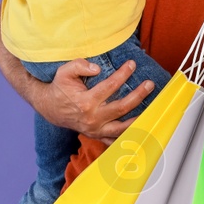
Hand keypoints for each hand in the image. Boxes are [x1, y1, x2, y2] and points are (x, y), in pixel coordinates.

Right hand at [0, 8, 151, 135]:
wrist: (50, 108)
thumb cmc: (60, 87)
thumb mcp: (64, 72)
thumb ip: (79, 66)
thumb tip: (97, 68)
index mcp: (85, 102)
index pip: (109, 87)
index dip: (122, 74)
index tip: (132, 64)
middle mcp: (92, 118)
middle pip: (121, 107)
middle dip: (138, 95)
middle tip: (149, 84)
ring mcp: (95, 129)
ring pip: (122, 127)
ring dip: (139, 118)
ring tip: (152, 107)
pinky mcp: (96, 135)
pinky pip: (115, 140)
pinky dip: (128, 136)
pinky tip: (141, 128)